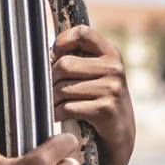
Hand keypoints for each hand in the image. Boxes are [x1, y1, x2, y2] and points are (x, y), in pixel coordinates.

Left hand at [51, 25, 134, 164]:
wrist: (120, 131)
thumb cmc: (100, 98)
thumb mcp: (97, 73)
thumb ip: (79, 59)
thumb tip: (44, 55)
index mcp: (110, 53)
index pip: (83, 33)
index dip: (62, 41)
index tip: (54, 55)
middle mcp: (113, 68)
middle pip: (65, 64)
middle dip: (51, 79)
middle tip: (49, 88)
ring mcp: (111, 89)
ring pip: (63, 88)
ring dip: (52, 99)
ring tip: (53, 104)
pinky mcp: (105, 110)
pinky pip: (68, 108)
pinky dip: (58, 113)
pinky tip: (58, 115)